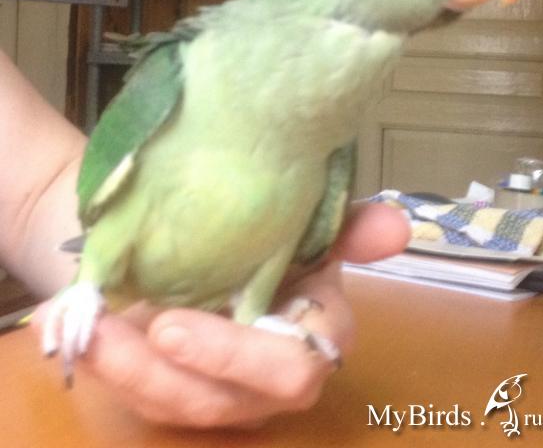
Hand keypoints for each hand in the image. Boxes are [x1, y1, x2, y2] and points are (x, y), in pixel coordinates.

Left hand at [33, 202, 408, 427]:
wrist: (163, 223)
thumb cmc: (238, 216)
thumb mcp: (289, 211)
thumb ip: (343, 224)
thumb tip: (401, 223)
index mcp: (304, 322)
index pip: (305, 356)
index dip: (258, 350)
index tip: (227, 311)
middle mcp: (265, 363)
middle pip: (251, 395)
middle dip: (209, 364)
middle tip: (160, 324)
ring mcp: (217, 381)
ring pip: (189, 403)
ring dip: (139, 370)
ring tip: (93, 325)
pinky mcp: (170, 385)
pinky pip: (144, 395)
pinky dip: (110, 364)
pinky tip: (69, 327)